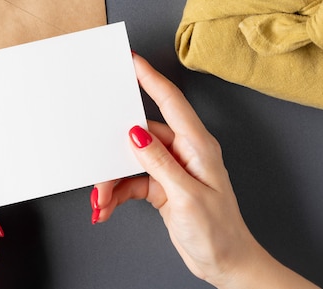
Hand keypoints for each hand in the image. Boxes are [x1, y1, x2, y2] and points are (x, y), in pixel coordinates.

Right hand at [92, 54, 318, 288]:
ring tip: (101, 200)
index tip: (131, 60)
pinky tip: (108, 207)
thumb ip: (159, 162)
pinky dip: (118, 193)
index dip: (150, 78)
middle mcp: (184, 152)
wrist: (226, 263)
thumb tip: (136, 133)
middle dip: (115, 150)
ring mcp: (172, 169)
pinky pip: (133, 181)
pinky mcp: (163, 186)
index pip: (171, 102)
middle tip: (96, 162)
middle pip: (141, 135)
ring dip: (113, 180)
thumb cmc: (219, 231)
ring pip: (132, 161)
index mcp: (197, 145)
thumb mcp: (186, 196)